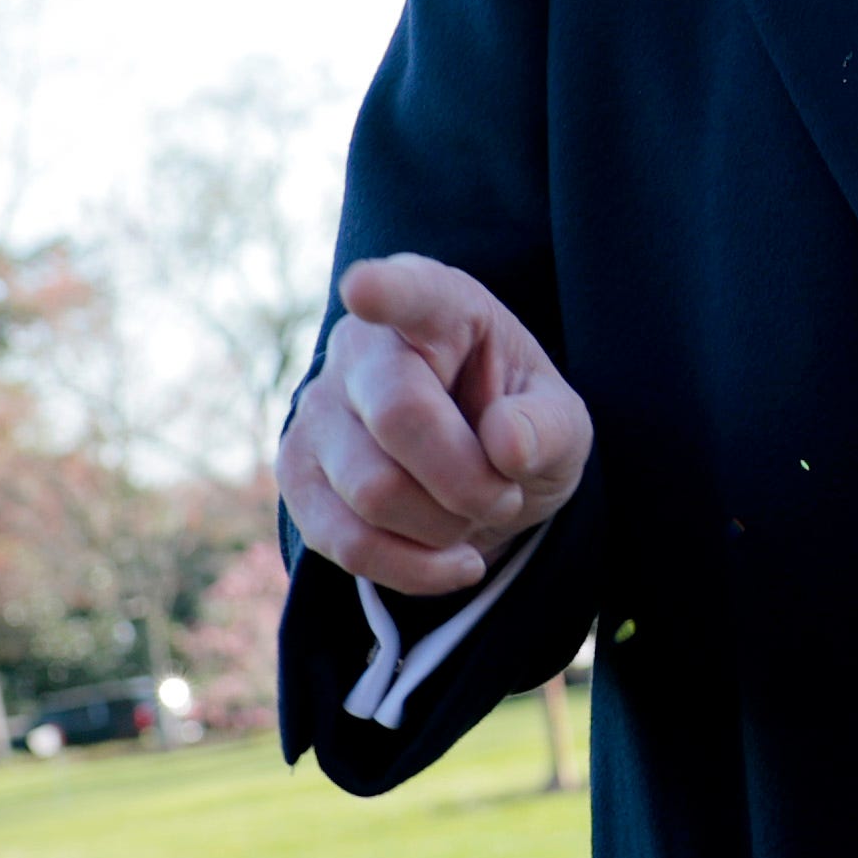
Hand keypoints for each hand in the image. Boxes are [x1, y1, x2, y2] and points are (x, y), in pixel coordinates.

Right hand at [278, 255, 593, 596]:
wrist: (471, 480)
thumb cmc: (516, 428)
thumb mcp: (561, 425)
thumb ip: (546, 427)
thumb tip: (505, 444)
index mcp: (438, 307)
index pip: (411, 293)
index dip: (386, 291)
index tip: (364, 288)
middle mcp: (362, 346)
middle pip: (400, 416)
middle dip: (469, 481)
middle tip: (504, 494)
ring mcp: (317, 408)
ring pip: (374, 491)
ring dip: (444, 527)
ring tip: (472, 513)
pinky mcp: (296, 473)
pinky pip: (346, 542)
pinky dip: (413, 569)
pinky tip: (451, 561)